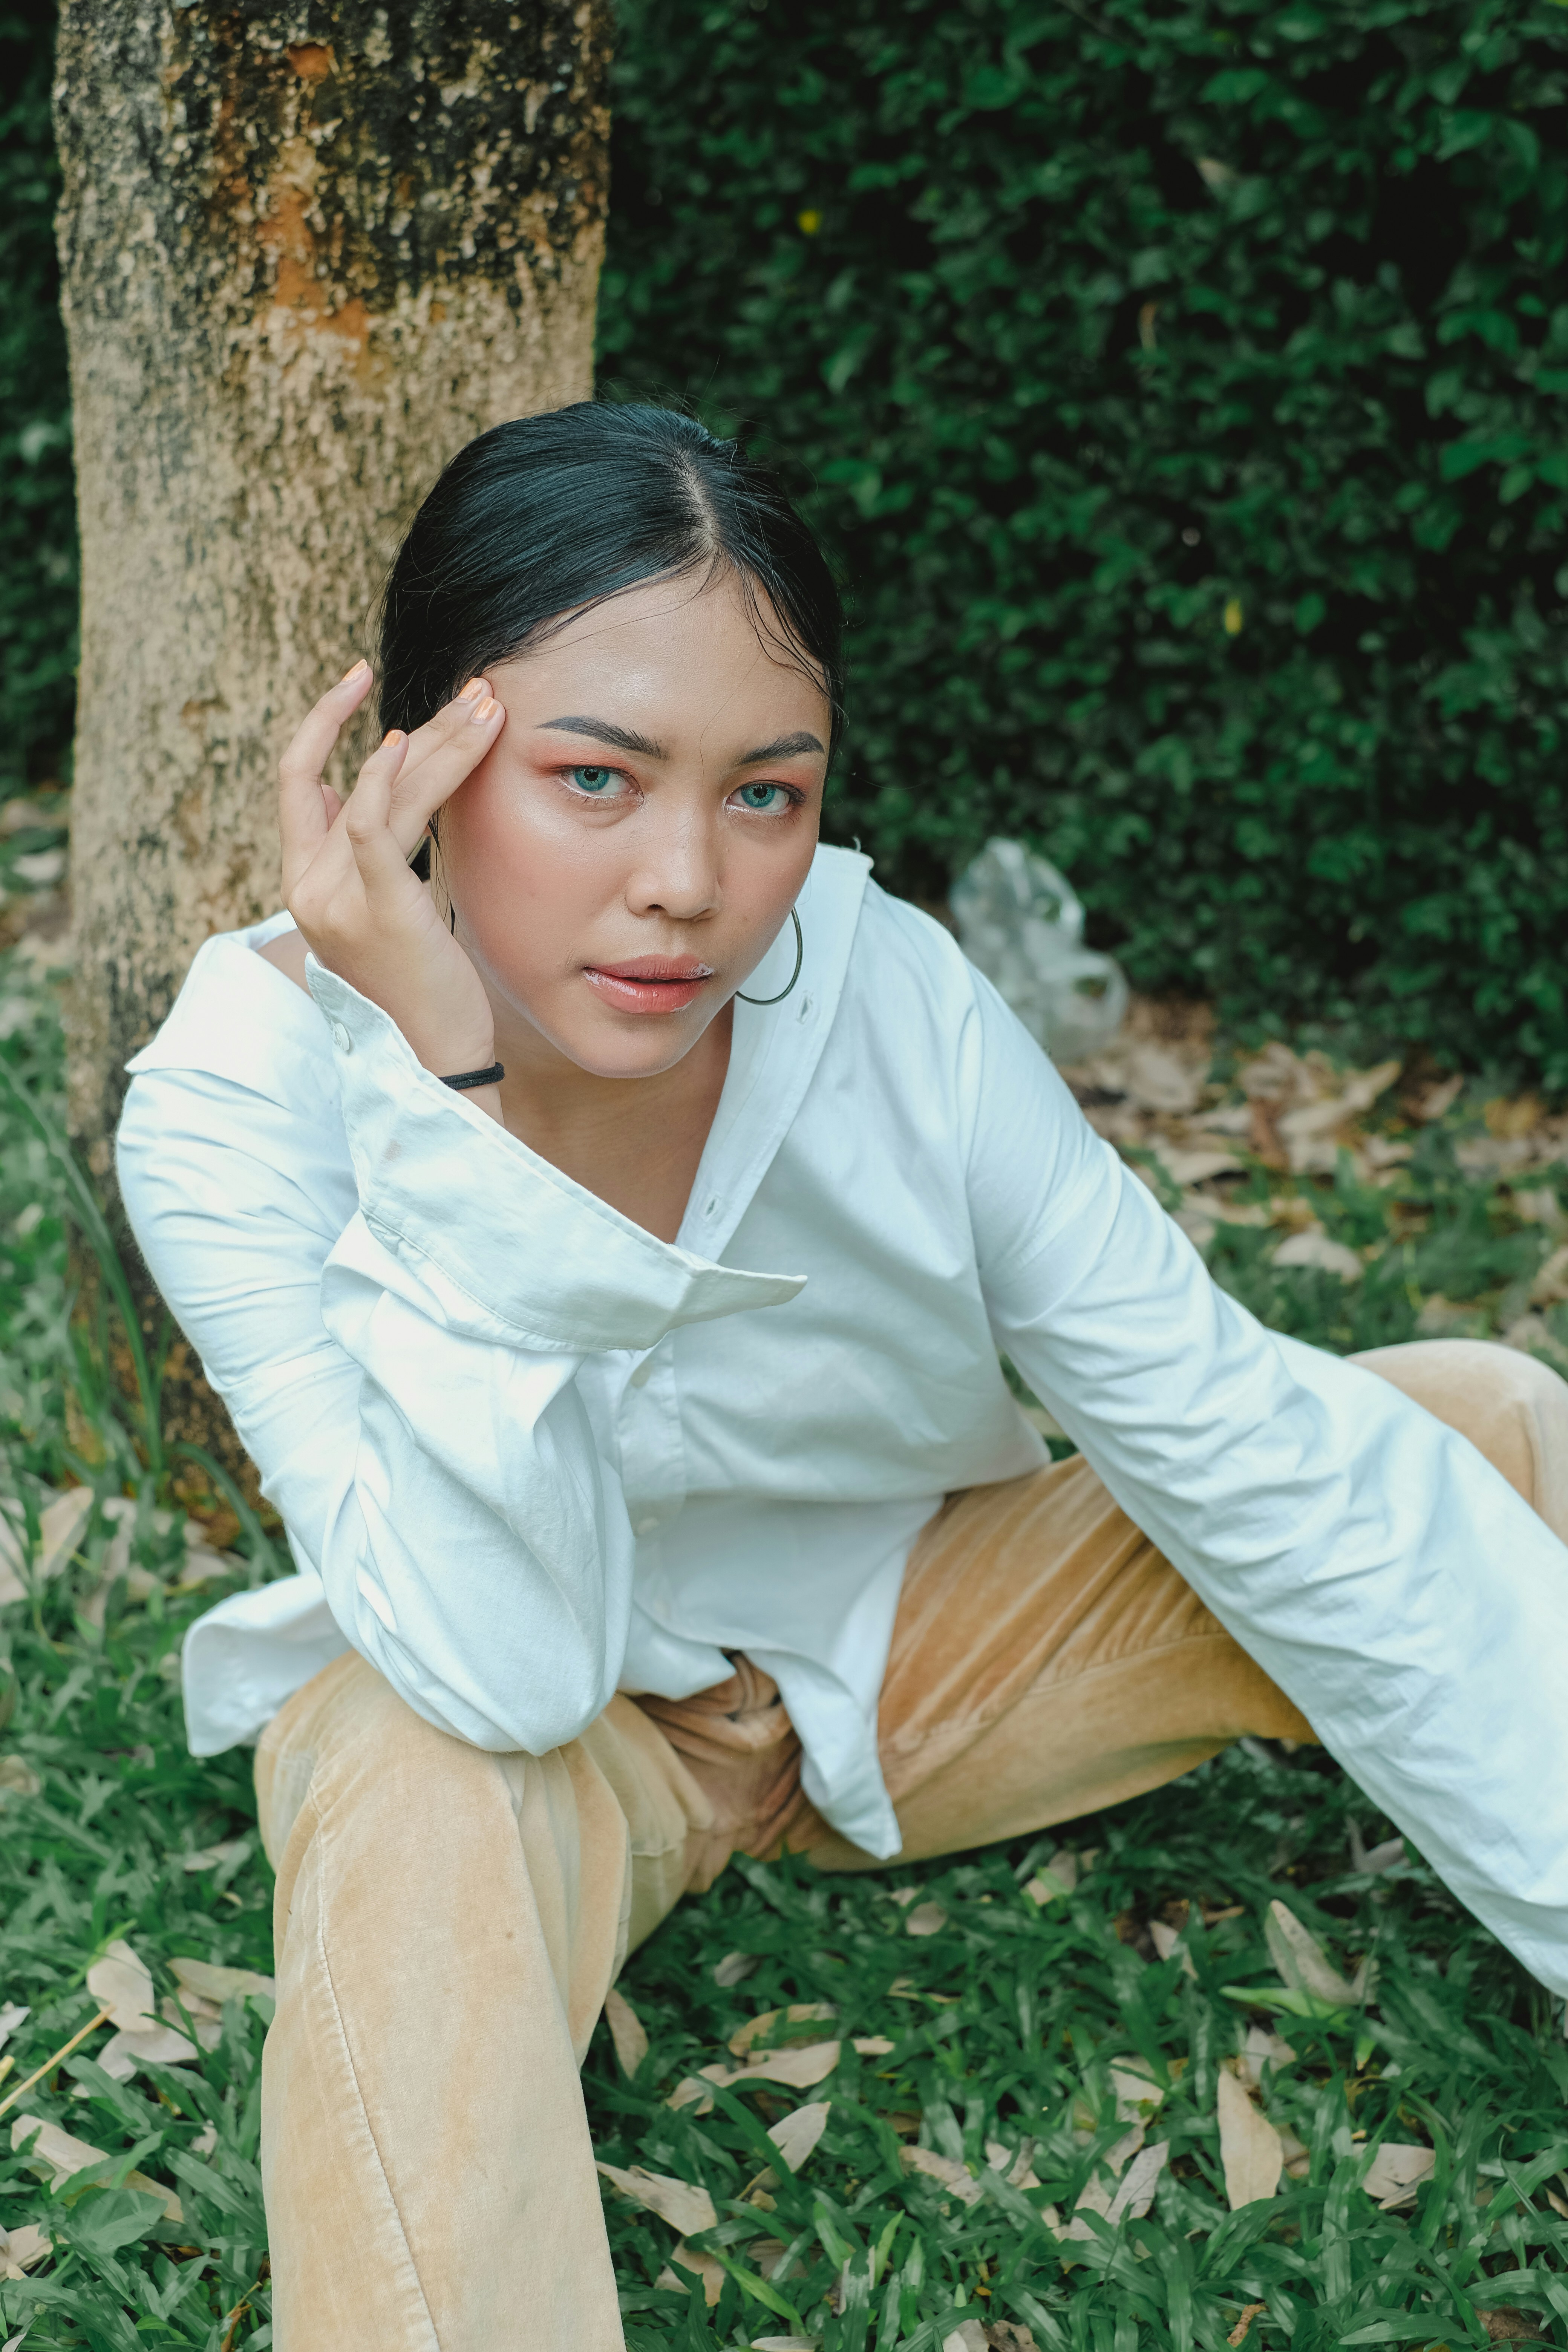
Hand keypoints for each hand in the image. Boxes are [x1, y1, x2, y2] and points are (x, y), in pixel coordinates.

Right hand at [279, 660, 504, 1083]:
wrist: (432, 1060)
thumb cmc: (418, 987)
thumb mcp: (380, 911)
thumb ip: (358, 851)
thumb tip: (347, 786)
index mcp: (304, 880)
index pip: (297, 778)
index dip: (321, 720)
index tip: (357, 675)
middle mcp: (309, 885)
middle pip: (350, 771)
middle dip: (420, 726)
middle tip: (475, 691)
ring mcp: (337, 897)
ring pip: (381, 790)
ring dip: (439, 742)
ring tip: (487, 707)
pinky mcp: (379, 908)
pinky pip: (374, 824)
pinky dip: (390, 777)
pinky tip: (416, 745)